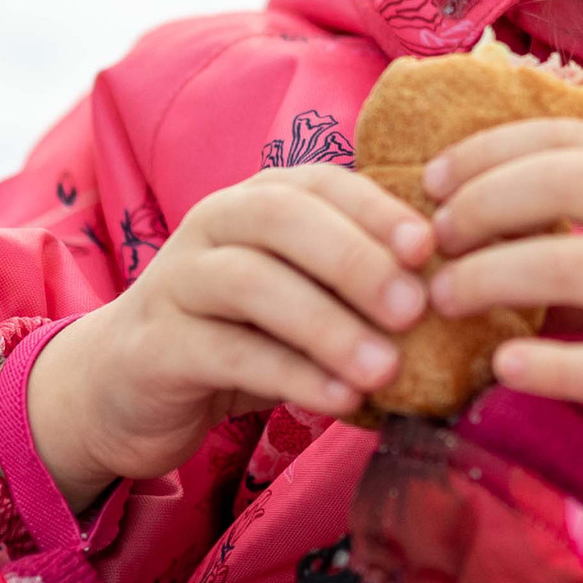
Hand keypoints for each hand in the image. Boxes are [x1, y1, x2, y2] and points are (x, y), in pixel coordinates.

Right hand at [17, 174, 437, 510]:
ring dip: (327, 324)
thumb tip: (457, 300)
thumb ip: (358, 290)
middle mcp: (212, 226)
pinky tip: (340, 399)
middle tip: (417, 309)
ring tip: (385, 368)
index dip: (376, 209)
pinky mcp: (156, 345)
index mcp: (257, 202)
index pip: (321, 182)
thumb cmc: (238, 337)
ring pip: (251, 282)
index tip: (432, 248)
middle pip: (283, 219)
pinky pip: (227, 352)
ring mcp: (177, 281)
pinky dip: (290, 374)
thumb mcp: (302, 301)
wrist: (124, 387)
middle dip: (356, 260)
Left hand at [425, 119, 582, 503]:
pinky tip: (504, 370)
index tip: (435, 181)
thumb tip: (511, 197)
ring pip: (577, 265)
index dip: (490, 153)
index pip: (575, 139)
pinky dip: (550, 366)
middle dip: (480, 204)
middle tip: (434, 238)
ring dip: (492, 276)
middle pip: (568, 183)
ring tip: (445, 297)